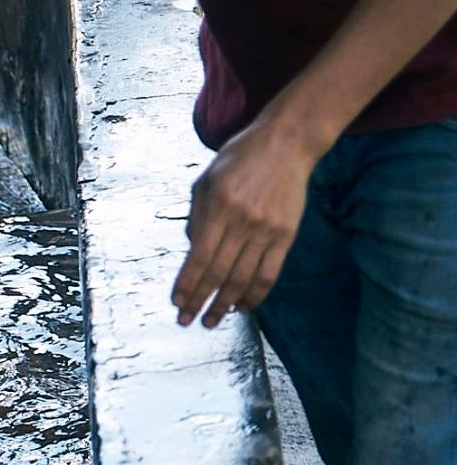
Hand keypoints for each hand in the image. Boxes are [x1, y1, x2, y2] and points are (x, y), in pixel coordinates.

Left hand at [172, 119, 318, 328]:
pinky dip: (255, 295)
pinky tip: (243, 308)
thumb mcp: (207, 180)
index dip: (188, 283)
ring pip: (243, 278)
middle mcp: (242, 221)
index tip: (178, 302)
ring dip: (225, 304)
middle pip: (219, 272)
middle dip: (200, 301)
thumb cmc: (240, 159)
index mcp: (219, 206)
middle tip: (187, 320)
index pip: (199, 256)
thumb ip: (197, 217)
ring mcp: (266, 230)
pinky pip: (269, 273)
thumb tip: (192, 253)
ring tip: (212, 321)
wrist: (287, 143)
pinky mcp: (286, 235)